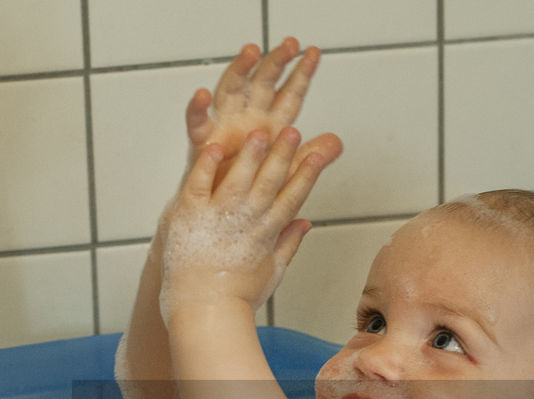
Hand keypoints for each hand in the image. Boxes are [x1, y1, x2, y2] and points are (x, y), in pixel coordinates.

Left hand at [161, 125, 330, 317]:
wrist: (203, 314)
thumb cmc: (234, 301)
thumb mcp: (271, 273)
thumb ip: (288, 244)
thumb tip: (305, 223)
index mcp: (266, 236)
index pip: (291, 199)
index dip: (306, 175)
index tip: (318, 155)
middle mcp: (245, 223)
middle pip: (269, 183)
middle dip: (283, 156)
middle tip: (293, 132)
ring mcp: (217, 218)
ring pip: (237, 179)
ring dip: (249, 155)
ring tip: (259, 131)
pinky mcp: (190, 217)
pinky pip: (199, 185)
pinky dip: (207, 166)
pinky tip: (215, 147)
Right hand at [184, 38, 341, 187]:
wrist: (227, 219)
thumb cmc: (254, 193)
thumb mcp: (289, 175)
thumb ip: (311, 157)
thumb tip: (336, 144)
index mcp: (270, 125)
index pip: (288, 95)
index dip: (301, 74)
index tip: (313, 54)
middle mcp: (247, 119)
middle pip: (262, 82)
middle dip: (275, 62)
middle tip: (289, 45)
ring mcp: (224, 126)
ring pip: (231, 90)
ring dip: (240, 69)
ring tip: (251, 52)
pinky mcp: (203, 143)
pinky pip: (197, 123)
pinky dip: (197, 109)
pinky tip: (203, 95)